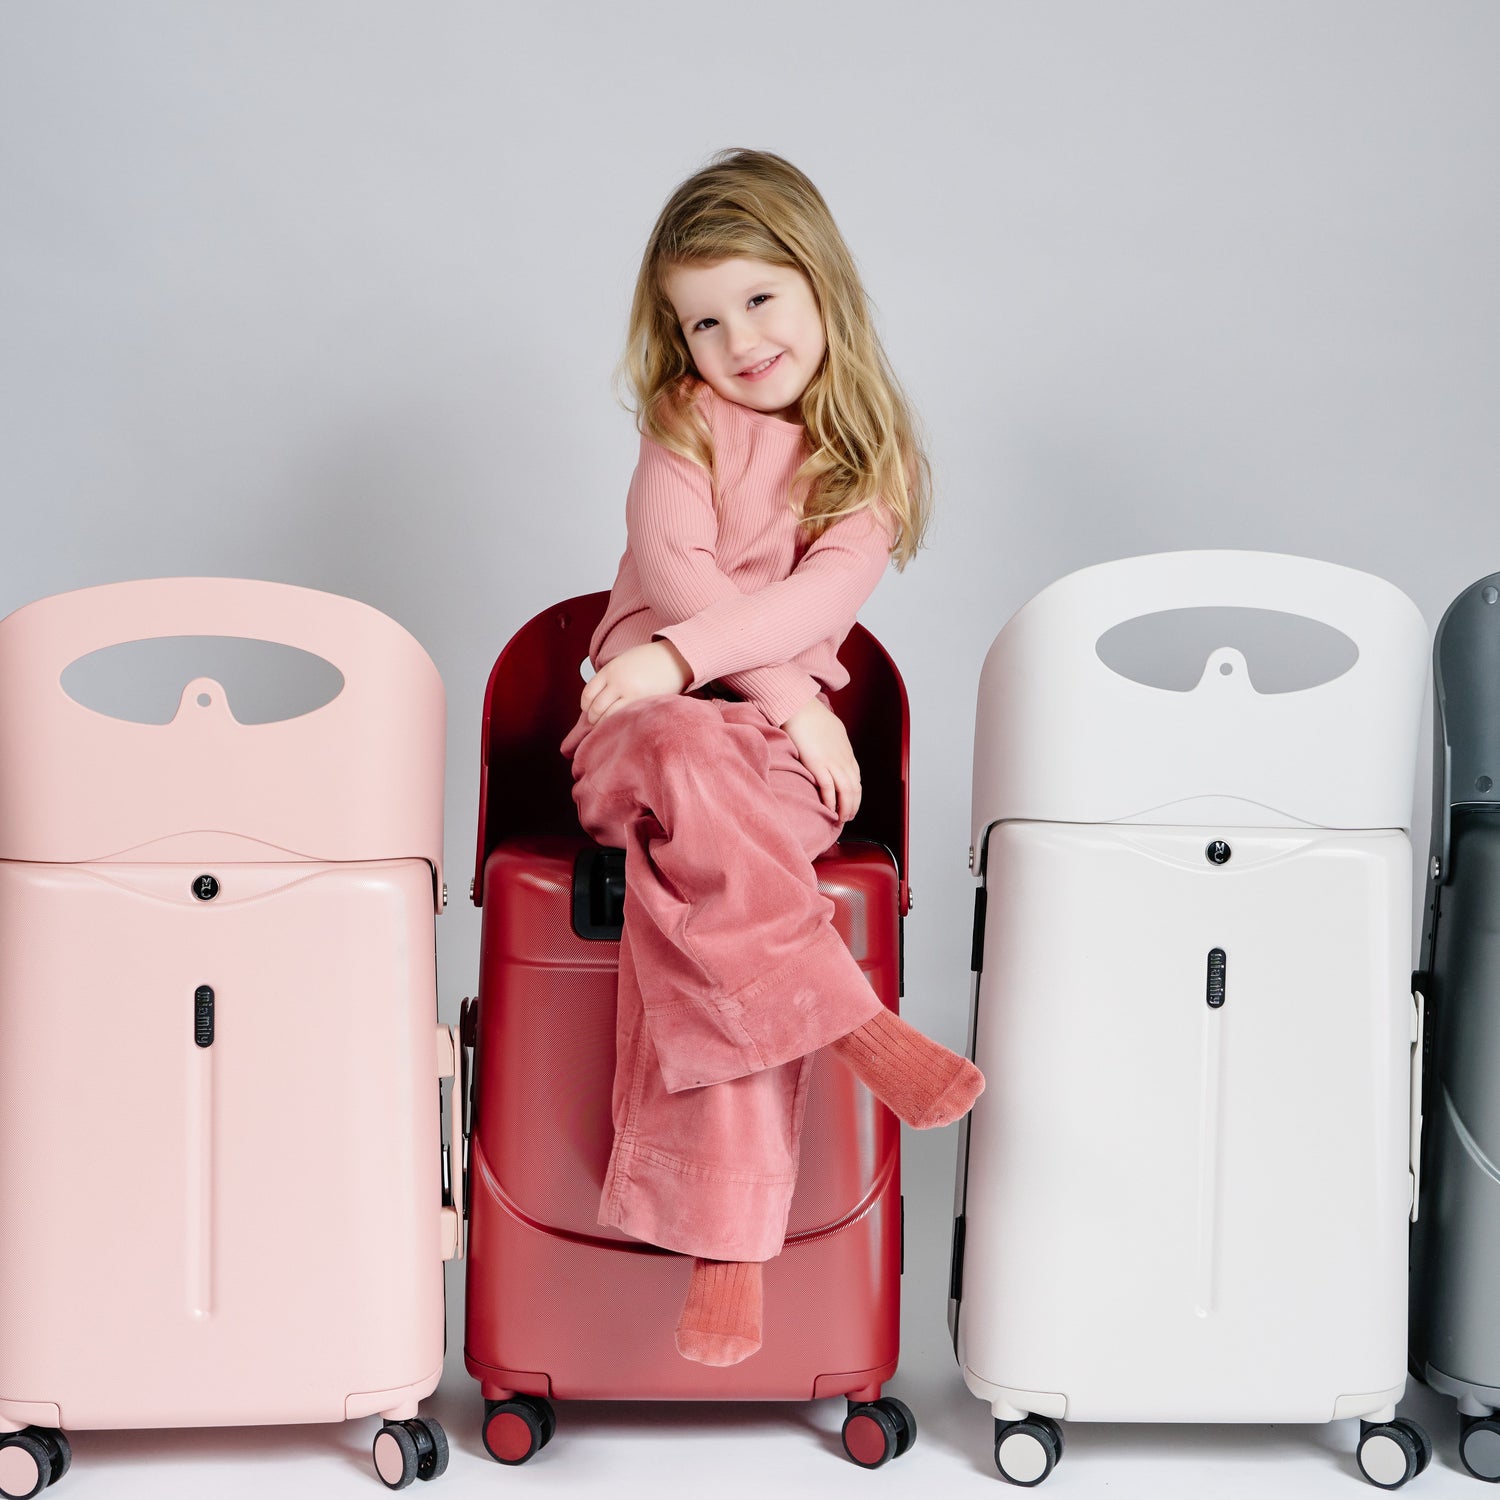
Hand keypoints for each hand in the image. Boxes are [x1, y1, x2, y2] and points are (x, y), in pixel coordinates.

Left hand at [580, 640, 691, 723]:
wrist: (674, 658)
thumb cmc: (651, 661)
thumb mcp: (624, 662)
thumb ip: (611, 677)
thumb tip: (600, 697)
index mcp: (610, 670)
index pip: (588, 693)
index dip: (586, 705)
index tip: (588, 710)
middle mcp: (617, 681)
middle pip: (595, 707)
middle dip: (593, 718)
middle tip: (596, 722)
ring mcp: (629, 693)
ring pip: (607, 715)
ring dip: (604, 724)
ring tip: (607, 726)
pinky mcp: (642, 702)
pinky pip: (623, 717)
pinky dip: (618, 723)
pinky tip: (620, 725)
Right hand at [781, 696, 860, 820]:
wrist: (801, 708)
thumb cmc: (813, 717)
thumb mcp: (833, 731)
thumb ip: (836, 744)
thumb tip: (833, 749)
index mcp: (847, 753)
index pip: (857, 780)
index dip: (855, 795)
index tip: (851, 805)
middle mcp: (843, 760)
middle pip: (855, 789)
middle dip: (853, 806)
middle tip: (848, 817)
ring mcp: (832, 763)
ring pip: (846, 792)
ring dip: (845, 808)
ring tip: (841, 819)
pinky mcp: (818, 765)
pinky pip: (828, 788)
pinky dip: (831, 801)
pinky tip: (829, 809)